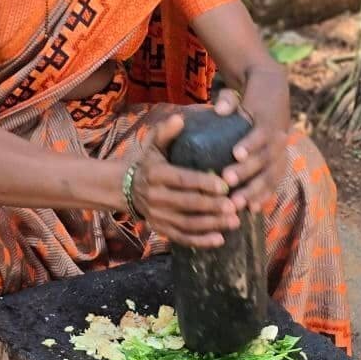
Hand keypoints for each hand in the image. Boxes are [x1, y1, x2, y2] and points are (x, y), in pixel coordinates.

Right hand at [131, 114, 239, 248]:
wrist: (125, 188)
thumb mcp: (153, 145)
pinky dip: (200, 241)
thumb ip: (166, 132)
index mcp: (155, 174)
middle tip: (235, 205)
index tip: (225, 185)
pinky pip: (181, 238)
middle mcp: (155, 197)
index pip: (182, 179)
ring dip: (211, 224)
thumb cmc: (148, 163)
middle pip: (187, 204)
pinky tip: (219, 239)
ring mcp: (157, 215)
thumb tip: (180, 119)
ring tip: (234, 221)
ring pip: (187, 223)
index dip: (203, 183)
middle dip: (212, 206)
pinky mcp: (160, 229)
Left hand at [213, 82, 288, 213]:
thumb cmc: (248, 101)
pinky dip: (264, 196)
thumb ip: (229, 100)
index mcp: (269, 122)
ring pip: (271, 175)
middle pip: (266, 159)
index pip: (262, 134)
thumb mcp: (238, 95)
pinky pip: (274, 184)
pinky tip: (251, 210)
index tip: (235, 153)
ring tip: (237, 203)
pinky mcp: (280, 167)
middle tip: (227, 180)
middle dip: (247, 172)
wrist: (274, 102)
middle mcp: (279, 140)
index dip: (250, 144)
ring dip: (255, 191)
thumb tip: (221, 110)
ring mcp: (282, 155)